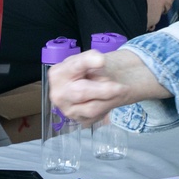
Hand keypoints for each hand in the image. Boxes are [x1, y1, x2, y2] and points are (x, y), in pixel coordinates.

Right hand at [49, 49, 169, 125]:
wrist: (98, 81)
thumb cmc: (96, 68)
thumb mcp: (94, 61)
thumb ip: (92, 62)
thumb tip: (101, 62)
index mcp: (59, 72)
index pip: (73, 66)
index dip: (86, 62)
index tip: (102, 58)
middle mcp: (59, 92)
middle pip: (80, 93)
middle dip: (102, 90)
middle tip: (120, 87)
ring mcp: (68, 109)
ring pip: (91, 108)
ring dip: (108, 100)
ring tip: (119, 90)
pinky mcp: (79, 120)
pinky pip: (96, 116)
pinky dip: (106, 107)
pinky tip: (110, 100)